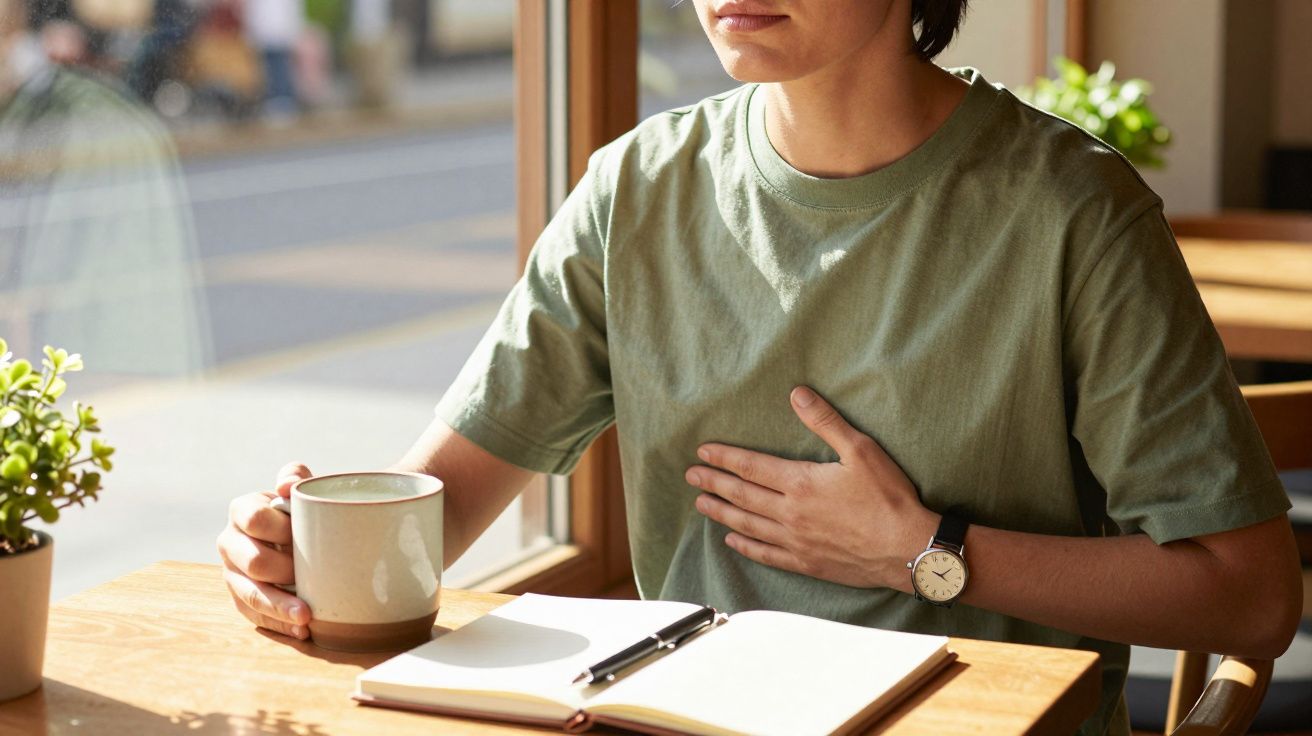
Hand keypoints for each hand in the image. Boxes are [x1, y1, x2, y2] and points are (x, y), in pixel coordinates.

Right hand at [216, 462, 313, 639]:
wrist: (302, 537)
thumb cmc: (301, 512)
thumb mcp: (300, 491)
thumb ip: (295, 478)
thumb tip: (287, 486)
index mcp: (242, 510)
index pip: (254, 518)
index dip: (281, 528)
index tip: (303, 535)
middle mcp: (230, 543)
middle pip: (253, 561)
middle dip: (283, 570)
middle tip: (312, 574)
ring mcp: (232, 574)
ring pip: (250, 595)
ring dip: (280, 607)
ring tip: (306, 617)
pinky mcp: (240, 600)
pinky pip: (256, 617)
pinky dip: (281, 625)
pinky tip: (302, 630)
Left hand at [686, 386, 935, 588]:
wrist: (907, 549)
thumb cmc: (888, 498)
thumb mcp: (861, 450)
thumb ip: (825, 422)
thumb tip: (797, 394)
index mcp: (800, 483)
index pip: (751, 467)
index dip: (724, 459)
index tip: (702, 453)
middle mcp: (790, 514)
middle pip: (742, 495)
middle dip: (714, 484)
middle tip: (691, 477)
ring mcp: (795, 542)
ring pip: (747, 525)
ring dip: (722, 512)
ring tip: (701, 504)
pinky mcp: (805, 563)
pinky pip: (766, 554)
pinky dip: (745, 546)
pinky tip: (732, 540)